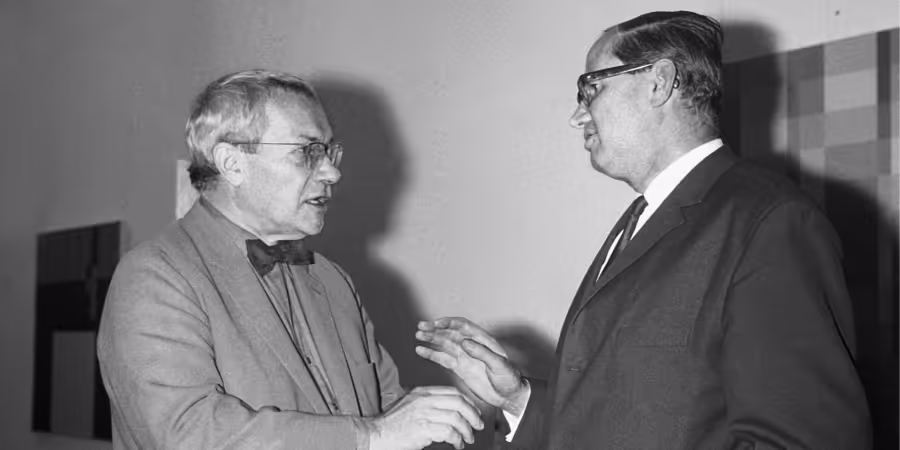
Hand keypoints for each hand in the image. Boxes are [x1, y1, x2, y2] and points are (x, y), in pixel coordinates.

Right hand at [366, 385, 482, 449]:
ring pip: (456, 418)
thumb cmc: (393, 424)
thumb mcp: (409, 404)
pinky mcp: (423, 429)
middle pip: (459, 403)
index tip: (474, 412)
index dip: (468, 402)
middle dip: (472, 415)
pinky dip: (457, 440)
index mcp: (422, 392)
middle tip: (477, 426)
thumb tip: (448, 410)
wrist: (376, 435)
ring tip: (468, 439)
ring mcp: (424, 414)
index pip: (453, 392)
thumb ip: (427, 403)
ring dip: (466, 431)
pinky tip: (456, 445)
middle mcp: (424, 400)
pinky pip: (449, 433)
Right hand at [416, 317, 528, 415]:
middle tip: (421, 326)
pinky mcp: (459, 368)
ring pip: (445, 344)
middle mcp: (472, 346)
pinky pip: (443, 359)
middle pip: (451, 333)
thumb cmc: (509, 379)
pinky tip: (421, 350)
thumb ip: (482, 353)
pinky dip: (432, 354)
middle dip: (436, 328)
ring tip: (418, 335)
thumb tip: (464, 342)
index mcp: (483, 341)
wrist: (509, 396)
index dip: (450, 323)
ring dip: (431, 339)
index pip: (464, 327)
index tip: (437, 323)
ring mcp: (465, 357)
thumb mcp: (500, 366)